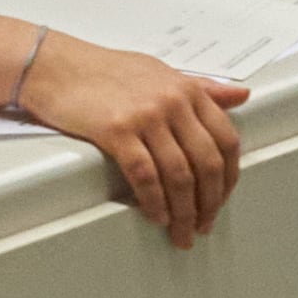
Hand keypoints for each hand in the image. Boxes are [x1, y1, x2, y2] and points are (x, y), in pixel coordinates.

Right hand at [18, 33, 250, 247]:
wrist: (57, 65)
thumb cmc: (105, 70)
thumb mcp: (162, 72)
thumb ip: (202, 87)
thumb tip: (241, 96)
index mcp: (187, 90)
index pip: (226, 139)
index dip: (228, 177)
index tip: (221, 198)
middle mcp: (172, 102)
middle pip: (206, 163)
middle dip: (209, 202)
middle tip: (204, 224)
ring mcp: (145, 116)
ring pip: (179, 175)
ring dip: (183, 211)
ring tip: (181, 231)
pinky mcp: (117, 131)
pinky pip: (145, 176)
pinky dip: (154, 202)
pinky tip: (155, 216)